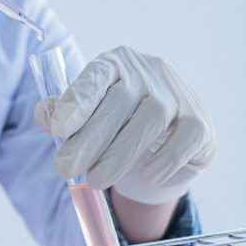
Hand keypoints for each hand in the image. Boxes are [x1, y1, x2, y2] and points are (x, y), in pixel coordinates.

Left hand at [35, 46, 214, 204]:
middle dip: (90, 139)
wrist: (168, 147)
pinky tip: (146, 176)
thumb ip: (65, 116)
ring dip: (120, 154)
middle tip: (66, 169)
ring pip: (152, 118)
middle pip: (120, 101)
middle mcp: (149, 72)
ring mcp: (179, 94)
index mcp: (117, 64)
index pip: (96, 75)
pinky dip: (164, 159)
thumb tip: (45, 113)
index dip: (77, 100)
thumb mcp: (90, 120)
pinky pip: (184, 138)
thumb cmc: (121, 128)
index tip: (57, 129)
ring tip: (95, 180)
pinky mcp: (200, 121)